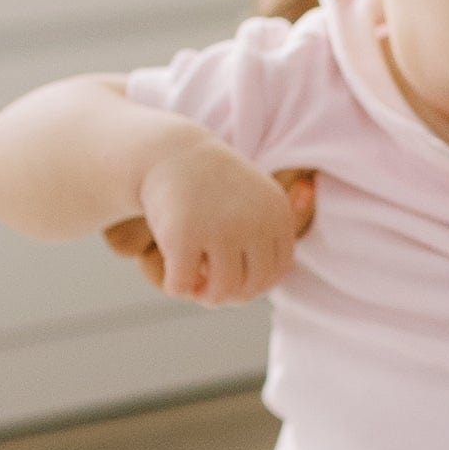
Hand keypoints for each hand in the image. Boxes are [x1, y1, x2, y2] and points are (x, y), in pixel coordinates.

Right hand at [127, 147, 311, 303]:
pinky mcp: (184, 235)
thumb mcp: (253, 205)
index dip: (252, 286)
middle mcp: (255, 222)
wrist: (171, 152)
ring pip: (221, 292)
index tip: (231, 278)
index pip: (274, 273)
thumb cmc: (212, 187)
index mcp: (277, 215)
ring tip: (194, 284)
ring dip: (205, 296)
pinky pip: (182, 286)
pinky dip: (176, 288)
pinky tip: (172, 276)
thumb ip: (262, 246)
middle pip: (251, 287)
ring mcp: (220, 229)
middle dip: (229, 296)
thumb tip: (246, 297)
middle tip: (208, 286)